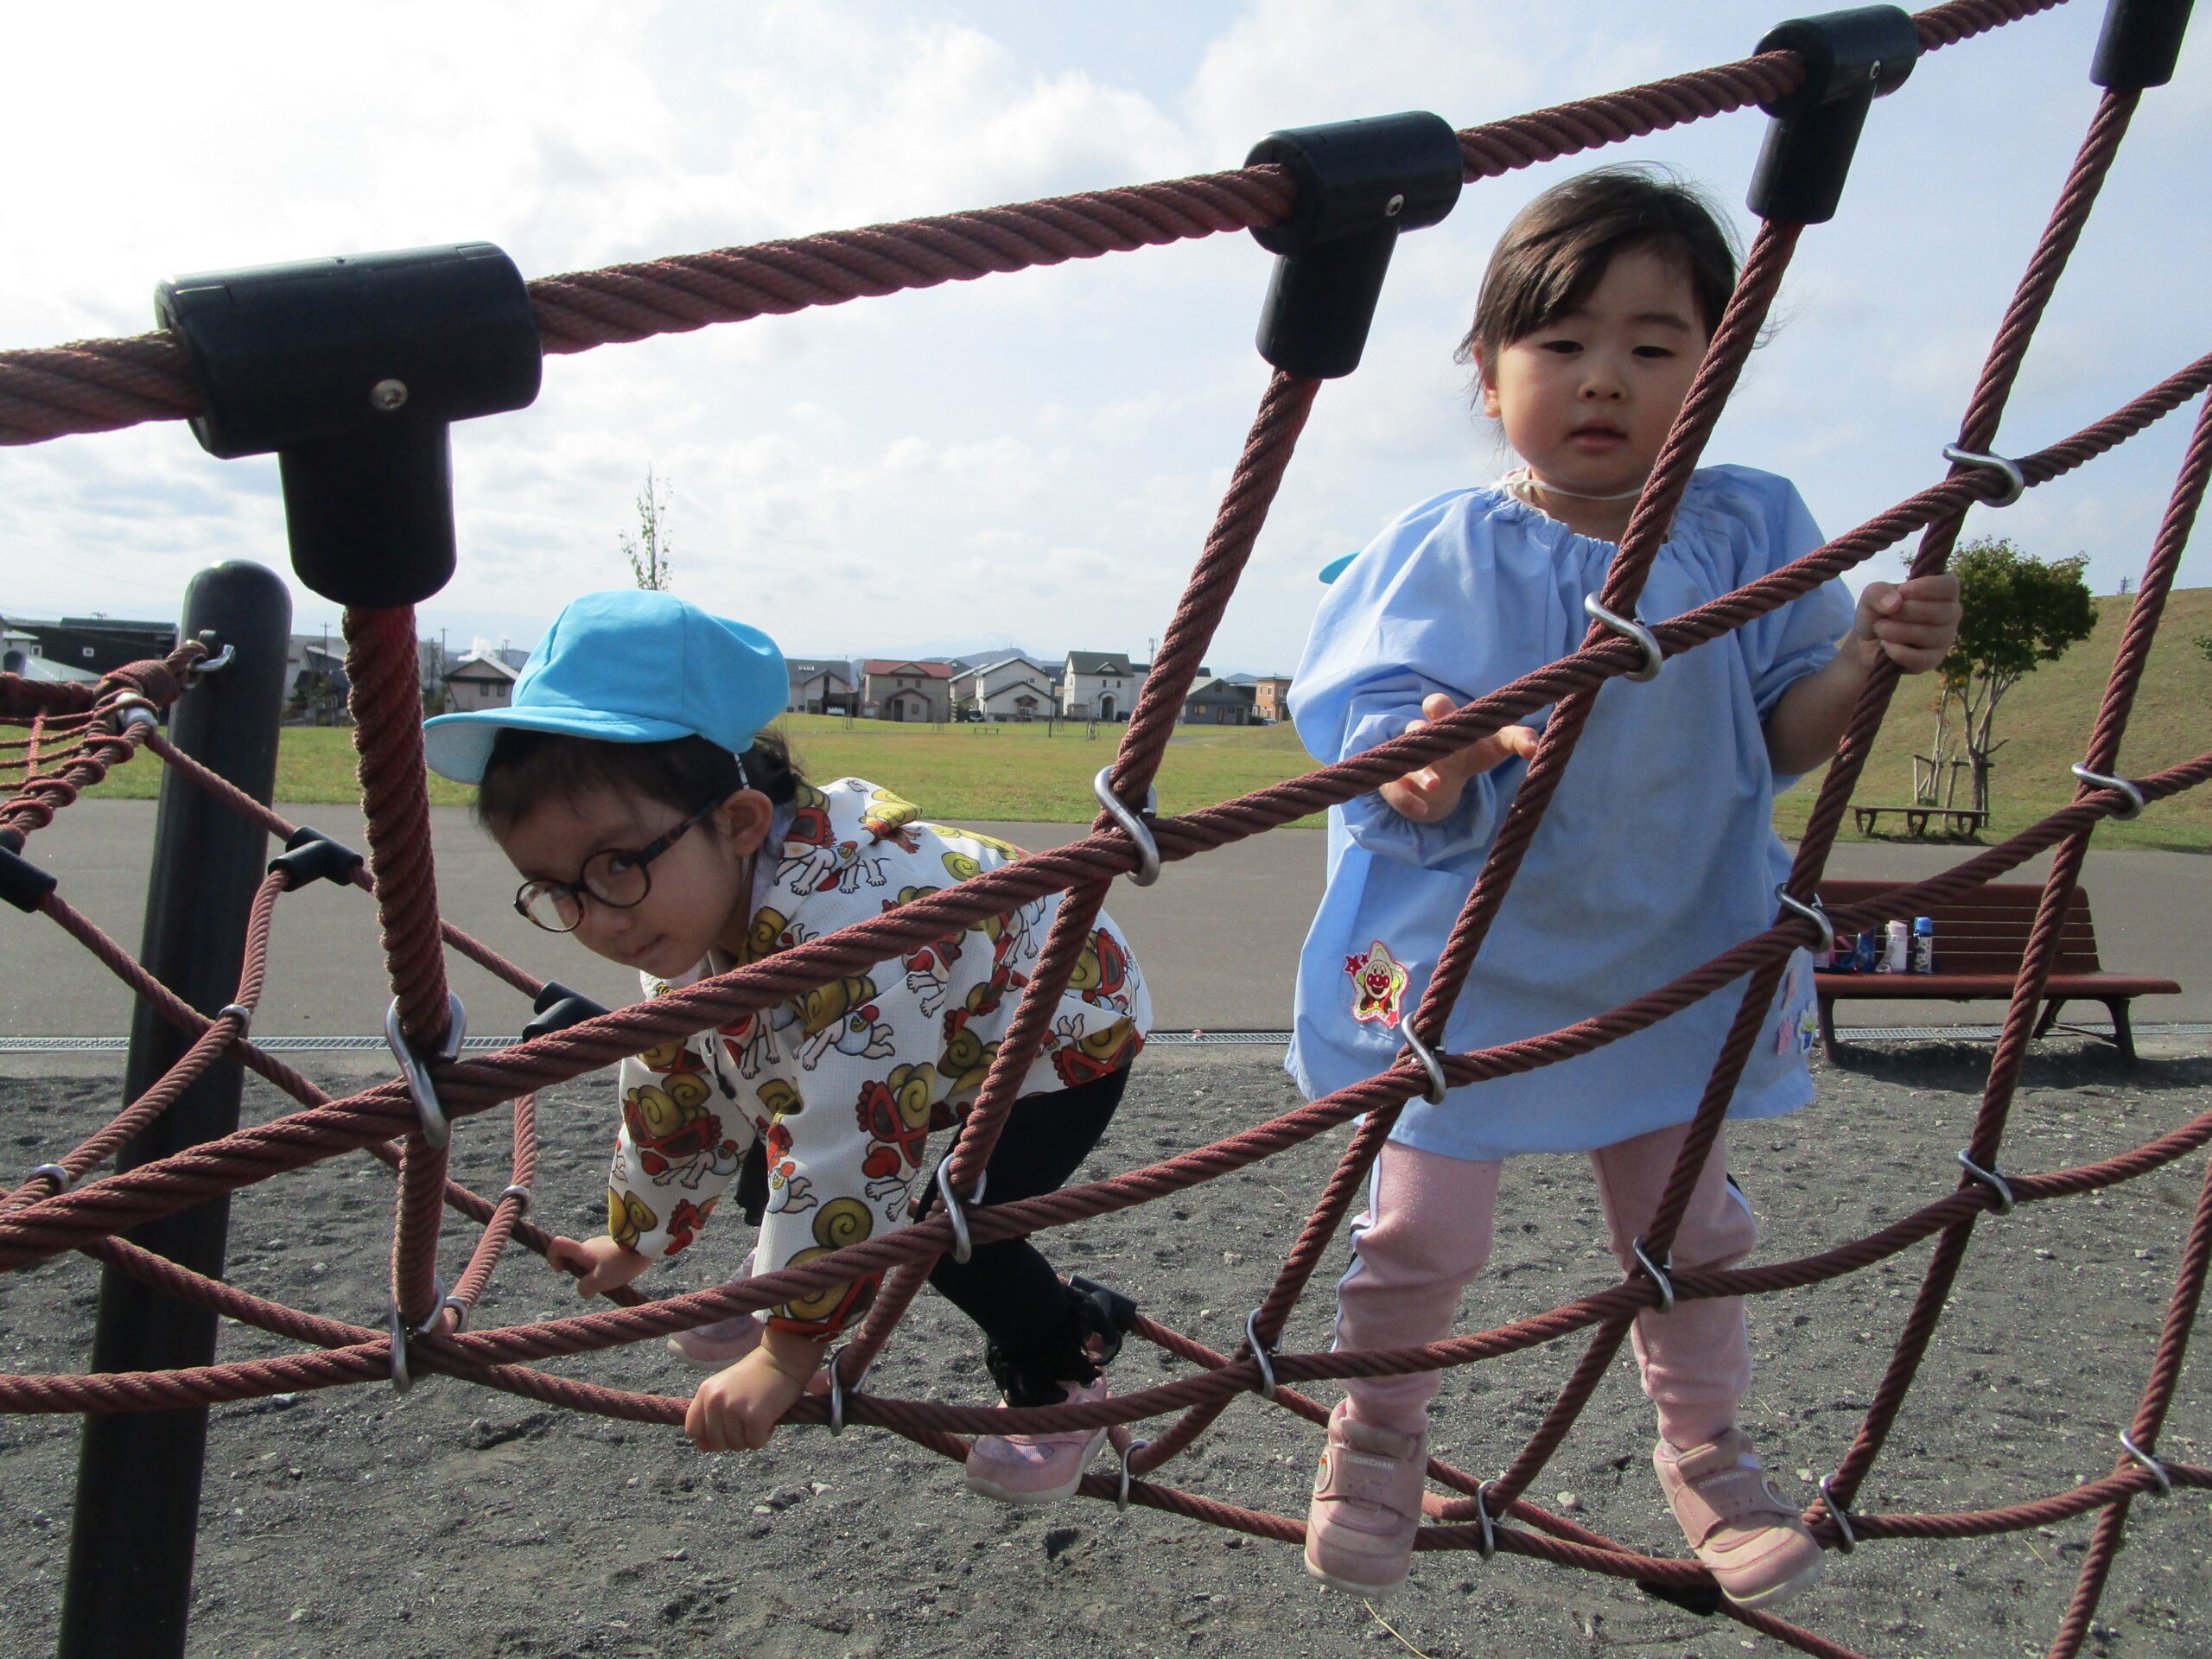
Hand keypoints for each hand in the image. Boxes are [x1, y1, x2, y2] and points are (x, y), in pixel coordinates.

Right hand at [548, 1234, 652, 1298]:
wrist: (648, 1245)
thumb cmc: (622, 1263)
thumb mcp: (600, 1281)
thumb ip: (585, 1288)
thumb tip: (583, 1292)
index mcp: (582, 1251)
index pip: (557, 1244)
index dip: (553, 1257)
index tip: (562, 1270)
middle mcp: (590, 1245)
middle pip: (576, 1259)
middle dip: (583, 1274)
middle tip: (600, 1283)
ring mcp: (603, 1244)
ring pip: (592, 1261)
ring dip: (599, 1273)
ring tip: (617, 1278)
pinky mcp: (616, 1246)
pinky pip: (605, 1260)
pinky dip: (610, 1268)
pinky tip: (623, 1272)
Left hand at [684, 1334, 824, 1452]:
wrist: (782, 1360)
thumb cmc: (755, 1377)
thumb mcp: (726, 1390)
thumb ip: (711, 1416)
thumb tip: (703, 1447)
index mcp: (705, 1392)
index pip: (692, 1429)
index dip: (707, 1436)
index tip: (723, 1431)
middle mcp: (715, 1401)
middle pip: (715, 1443)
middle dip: (733, 1438)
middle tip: (747, 1421)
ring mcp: (734, 1409)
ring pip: (737, 1446)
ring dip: (750, 1436)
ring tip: (759, 1415)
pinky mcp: (754, 1417)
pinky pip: (755, 1443)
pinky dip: (764, 1436)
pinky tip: (769, 1419)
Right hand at [1377, 693, 1539, 823]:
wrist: (1446, 781)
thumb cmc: (1474, 752)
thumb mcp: (1497, 745)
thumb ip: (1518, 739)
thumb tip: (1536, 748)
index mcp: (1446, 722)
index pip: (1436, 704)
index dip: (1438, 706)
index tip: (1443, 711)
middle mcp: (1423, 738)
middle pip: (1415, 727)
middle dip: (1424, 732)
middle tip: (1438, 741)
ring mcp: (1406, 760)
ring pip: (1406, 760)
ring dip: (1421, 772)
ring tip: (1436, 785)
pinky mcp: (1395, 784)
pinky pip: (1395, 790)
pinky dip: (1408, 801)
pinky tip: (1423, 810)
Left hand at [1852, 575, 1960, 674]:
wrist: (1867, 643)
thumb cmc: (1878, 613)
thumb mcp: (1871, 596)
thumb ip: (1878, 591)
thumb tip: (1894, 604)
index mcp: (1942, 591)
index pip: (1950, 585)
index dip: (1927, 587)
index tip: (1903, 591)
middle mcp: (1950, 614)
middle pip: (1938, 611)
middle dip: (1905, 612)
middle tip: (1886, 615)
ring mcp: (1945, 639)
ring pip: (1928, 634)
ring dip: (1895, 631)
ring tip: (1880, 629)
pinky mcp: (1934, 660)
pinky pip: (1920, 658)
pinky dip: (1897, 651)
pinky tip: (1886, 645)